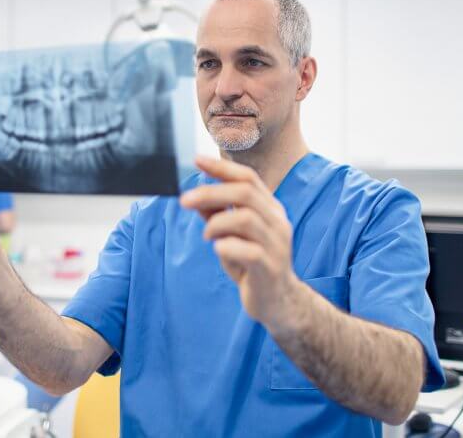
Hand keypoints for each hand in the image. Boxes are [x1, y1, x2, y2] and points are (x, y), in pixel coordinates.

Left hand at [180, 156, 297, 325]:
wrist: (277, 302)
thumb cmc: (252, 264)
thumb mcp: (231, 236)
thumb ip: (216, 215)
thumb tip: (195, 196)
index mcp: (270, 209)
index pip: (248, 178)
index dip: (222, 167)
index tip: (196, 160)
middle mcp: (277, 222)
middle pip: (245, 193)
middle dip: (210, 192)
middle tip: (184, 200)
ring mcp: (277, 244)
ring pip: (245, 218)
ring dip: (217, 223)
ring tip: (207, 235)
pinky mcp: (270, 267)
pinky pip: (247, 250)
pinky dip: (225, 247)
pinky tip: (219, 251)